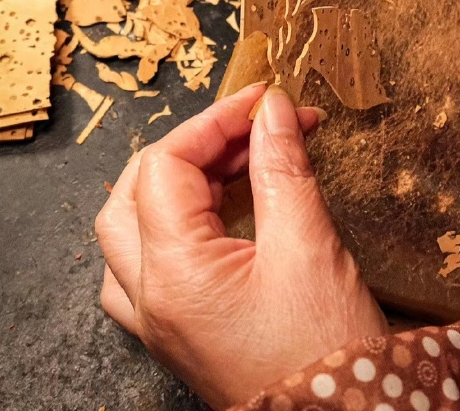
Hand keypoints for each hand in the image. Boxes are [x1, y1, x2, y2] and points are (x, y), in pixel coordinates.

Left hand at [95, 83, 386, 407]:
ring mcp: (158, 319)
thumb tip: (273, 111)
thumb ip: (282, 167)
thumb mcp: (310, 246)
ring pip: (131, 226)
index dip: (215, 121)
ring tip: (238, 159)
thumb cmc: (328, 357)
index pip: (166, 166)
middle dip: (195, 146)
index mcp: (173, 275)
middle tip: (255, 128)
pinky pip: (147, 261)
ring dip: (179, 180)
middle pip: (137, 191)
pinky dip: (176, 220)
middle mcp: (151, 298)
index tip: (264, 102)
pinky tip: (215, 208)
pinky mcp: (177, 330)